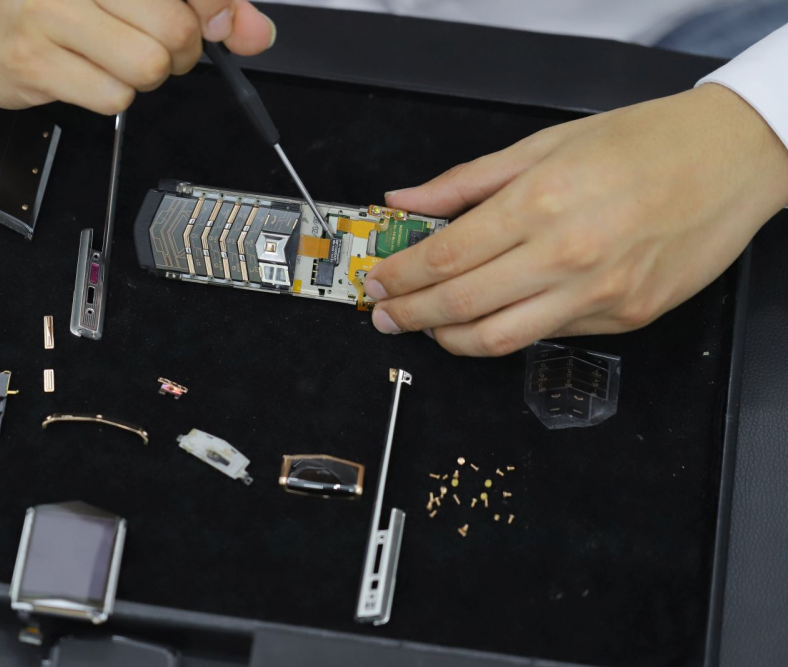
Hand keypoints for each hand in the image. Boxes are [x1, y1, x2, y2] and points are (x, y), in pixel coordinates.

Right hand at [0, 0, 274, 113]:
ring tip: (114, 60)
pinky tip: (86, 75)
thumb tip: (253, 31)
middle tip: (152, 46)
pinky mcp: (34, 62)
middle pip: (175, 31)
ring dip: (143, 77)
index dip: (213, 12)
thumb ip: (202, 6)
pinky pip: (112, 99)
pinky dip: (111, 98)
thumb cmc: (55, 4)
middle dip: (178, 52)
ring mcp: (51, 15)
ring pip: (147, 68)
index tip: (208, 21)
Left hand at [365, 84, 787, 355]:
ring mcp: (598, 296)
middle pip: (460, 304)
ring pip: (498, 339)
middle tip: (384, 314)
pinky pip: (547, 337)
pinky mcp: (624, 320)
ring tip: (428, 326)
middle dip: (409, 314)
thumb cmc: (644, 143)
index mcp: (540, 203)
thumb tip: (407, 200)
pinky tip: (492, 316)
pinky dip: (508, 330)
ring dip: (449, 338)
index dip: (399, 276)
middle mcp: (566, 256)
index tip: (378, 281)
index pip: (444, 257)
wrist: (732, 160)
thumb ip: (466, 182)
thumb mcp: (545, 144)